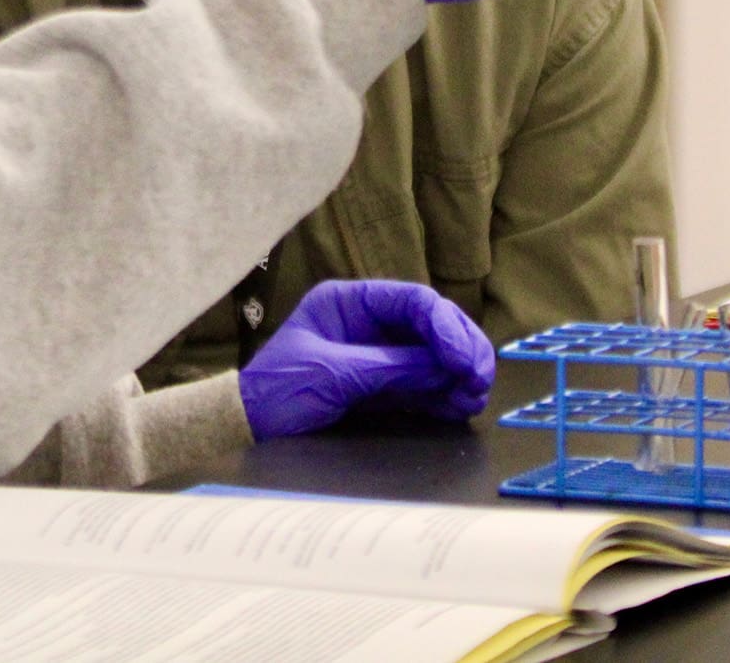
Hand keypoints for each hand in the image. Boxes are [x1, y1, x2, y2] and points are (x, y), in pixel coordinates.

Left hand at [237, 280, 495, 440]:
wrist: (250, 427)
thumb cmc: (276, 390)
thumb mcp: (331, 374)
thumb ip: (388, 367)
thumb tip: (442, 368)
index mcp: (350, 303)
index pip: (412, 302)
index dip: (445, 327)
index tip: (464, 358)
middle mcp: (369, 323)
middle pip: (431, 326)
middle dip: (460, 350)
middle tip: (479, 378)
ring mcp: (378, 354)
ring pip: (434, 356)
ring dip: (459, 374)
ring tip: (474, 396)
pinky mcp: (382, 386)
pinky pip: (424, 384)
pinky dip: (446, 394)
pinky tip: (461, 405)